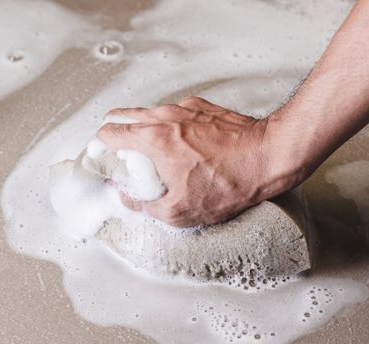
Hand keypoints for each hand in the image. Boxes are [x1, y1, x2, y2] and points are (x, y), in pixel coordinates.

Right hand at [97, 96, 284, 226]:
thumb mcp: (181, 212)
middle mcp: (164, 117)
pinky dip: (170, 128)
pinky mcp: (202, 106)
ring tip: (158, 155)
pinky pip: (174, 114)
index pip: (108, 132)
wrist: (268, 156)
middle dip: (117, 135)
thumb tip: (129, 197)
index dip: (100, 147)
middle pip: (123, 116)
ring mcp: (184, 108)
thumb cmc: (231, 182)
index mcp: (153, 139)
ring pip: (149, 114)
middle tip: (126, 157)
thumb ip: (145, 206)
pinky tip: (186, 147)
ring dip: (144, 131)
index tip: (105, 159)